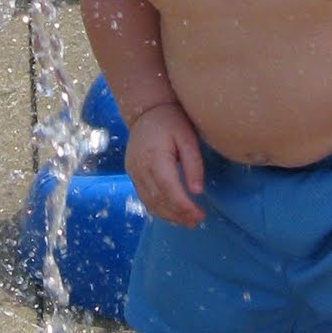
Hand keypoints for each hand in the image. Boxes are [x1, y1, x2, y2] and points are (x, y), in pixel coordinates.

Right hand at [125, 102, 205, 227]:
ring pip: (149, 202)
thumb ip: (193, 164)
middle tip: (197, 221)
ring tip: (187, 222)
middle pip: (158, 199)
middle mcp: (139, 167)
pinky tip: (172, 213)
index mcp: (154, 156)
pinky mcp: (132, 174)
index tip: (199, 214)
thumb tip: (197, 191)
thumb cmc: (171, 121)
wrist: (146, 111)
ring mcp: (133, 172)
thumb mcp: (188, 138)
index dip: (183, 205)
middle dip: (178, 214)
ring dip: (168, 216)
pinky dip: (158, 209)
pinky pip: (144, 197)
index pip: (168, 188)